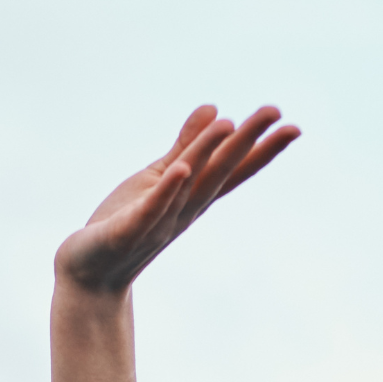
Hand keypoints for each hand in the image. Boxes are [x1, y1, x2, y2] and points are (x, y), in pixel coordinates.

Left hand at [55, 104, 299, 296]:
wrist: (89, 273)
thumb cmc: (126, 223)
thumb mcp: (159, 177)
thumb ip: (186, 144)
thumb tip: (216, 108)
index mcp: (193, 197)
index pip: (234, 169)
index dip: (262, 149)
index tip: (293, 127)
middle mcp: (184, 210)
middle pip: (221, 171)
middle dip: (248, 142)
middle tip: (275, 112)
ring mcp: (159, 223)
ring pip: (189, 185)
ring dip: (209, 155)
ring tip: (230, 124)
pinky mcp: (129, 231)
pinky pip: (152, 209)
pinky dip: (167, 191)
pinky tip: (180, 169)